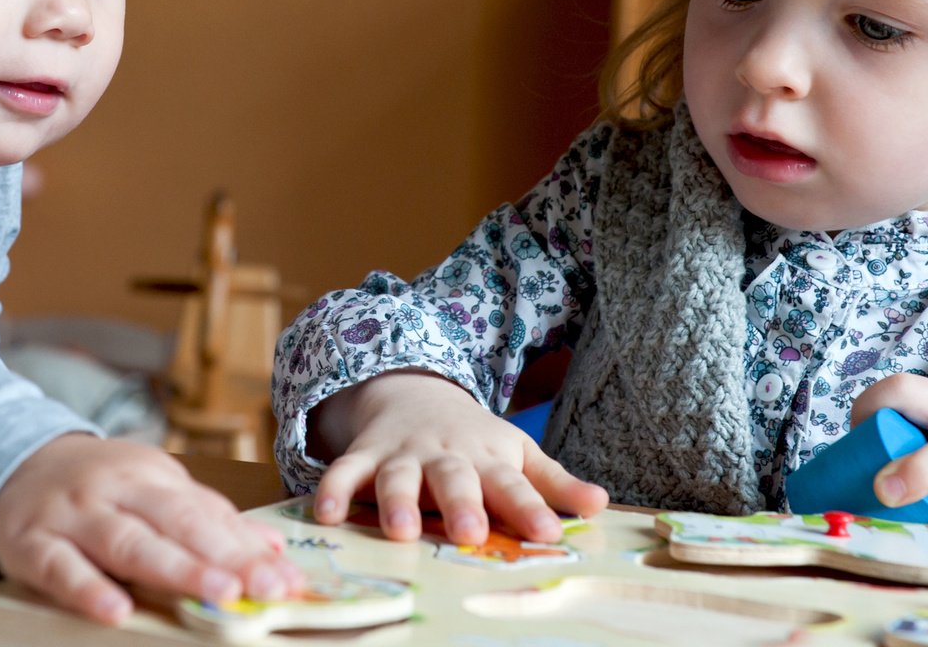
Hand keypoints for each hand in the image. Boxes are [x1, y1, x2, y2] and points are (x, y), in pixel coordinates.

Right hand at [0, 434, 304, 624]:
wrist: (16, 461)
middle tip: (264, 586)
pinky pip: (59, 568)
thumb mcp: (155, 490)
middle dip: (224, 557)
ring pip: (127, 542)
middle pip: (176, 523)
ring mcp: (73, 516)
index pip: (207, 514)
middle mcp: (116, 492)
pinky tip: (115, 610)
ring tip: (217, 594)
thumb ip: (210, 519)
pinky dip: (86, 589)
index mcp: (153, 478)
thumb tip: (271, 546)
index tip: (286, 580)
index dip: (249, 549)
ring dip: (174, 569)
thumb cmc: (100, 487)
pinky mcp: (30, 544)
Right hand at [308, 371, 607, 546]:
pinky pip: (345, 472)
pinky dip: (332, 490)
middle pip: (455, 479)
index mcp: (489, 458)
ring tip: (401, 531)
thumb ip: (553, 483)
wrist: (416, 394)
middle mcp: (445, 455)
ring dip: (397, 502)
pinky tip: (325, 514)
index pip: (513, 485)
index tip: (549, 533)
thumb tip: (601, 504)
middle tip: (470, 534)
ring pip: (398, 477)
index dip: (530, 508)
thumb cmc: (475, 441)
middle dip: (461, 505)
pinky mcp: (365, 455)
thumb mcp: (517, 453)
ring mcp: (402, 454)